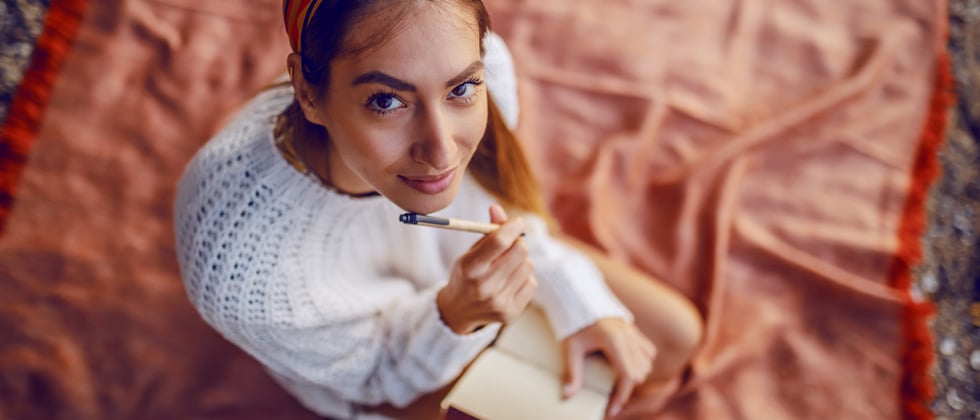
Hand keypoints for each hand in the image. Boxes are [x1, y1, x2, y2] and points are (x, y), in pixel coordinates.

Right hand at [436, 204, 537, 333]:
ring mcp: (498, 302)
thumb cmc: (467, 274)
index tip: (517, 223)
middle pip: (520, 252)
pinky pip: (532, 283)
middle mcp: (484, 286)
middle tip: (513, 244)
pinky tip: (510, 282)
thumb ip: (487, 232)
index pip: (498, 241)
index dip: (512, 227)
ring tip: (507, 267)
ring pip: (529, 266)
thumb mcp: (470, 252)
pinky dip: (524, 278)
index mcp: (469, 268)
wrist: (459, 311)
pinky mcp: (510, 313)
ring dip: (521, 262)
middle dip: (519, 242)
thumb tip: (497, 208)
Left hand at [561, 318, 655, 418]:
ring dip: (636, 375)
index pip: (628, 376)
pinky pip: (648, 351)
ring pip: (647, 363)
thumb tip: (567, 396)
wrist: (579, 299)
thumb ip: (572, 372)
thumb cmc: (574, 323)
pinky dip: (642, 362)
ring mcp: (634, 332)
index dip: (622, 396)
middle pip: (639, 373)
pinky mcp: (634, 329)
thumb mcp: (571, 348)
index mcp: (615, 341)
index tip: (612, 409)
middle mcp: (629, 336)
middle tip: (610, 396)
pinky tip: (626, 366)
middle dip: (626, 388)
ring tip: (617, 381)